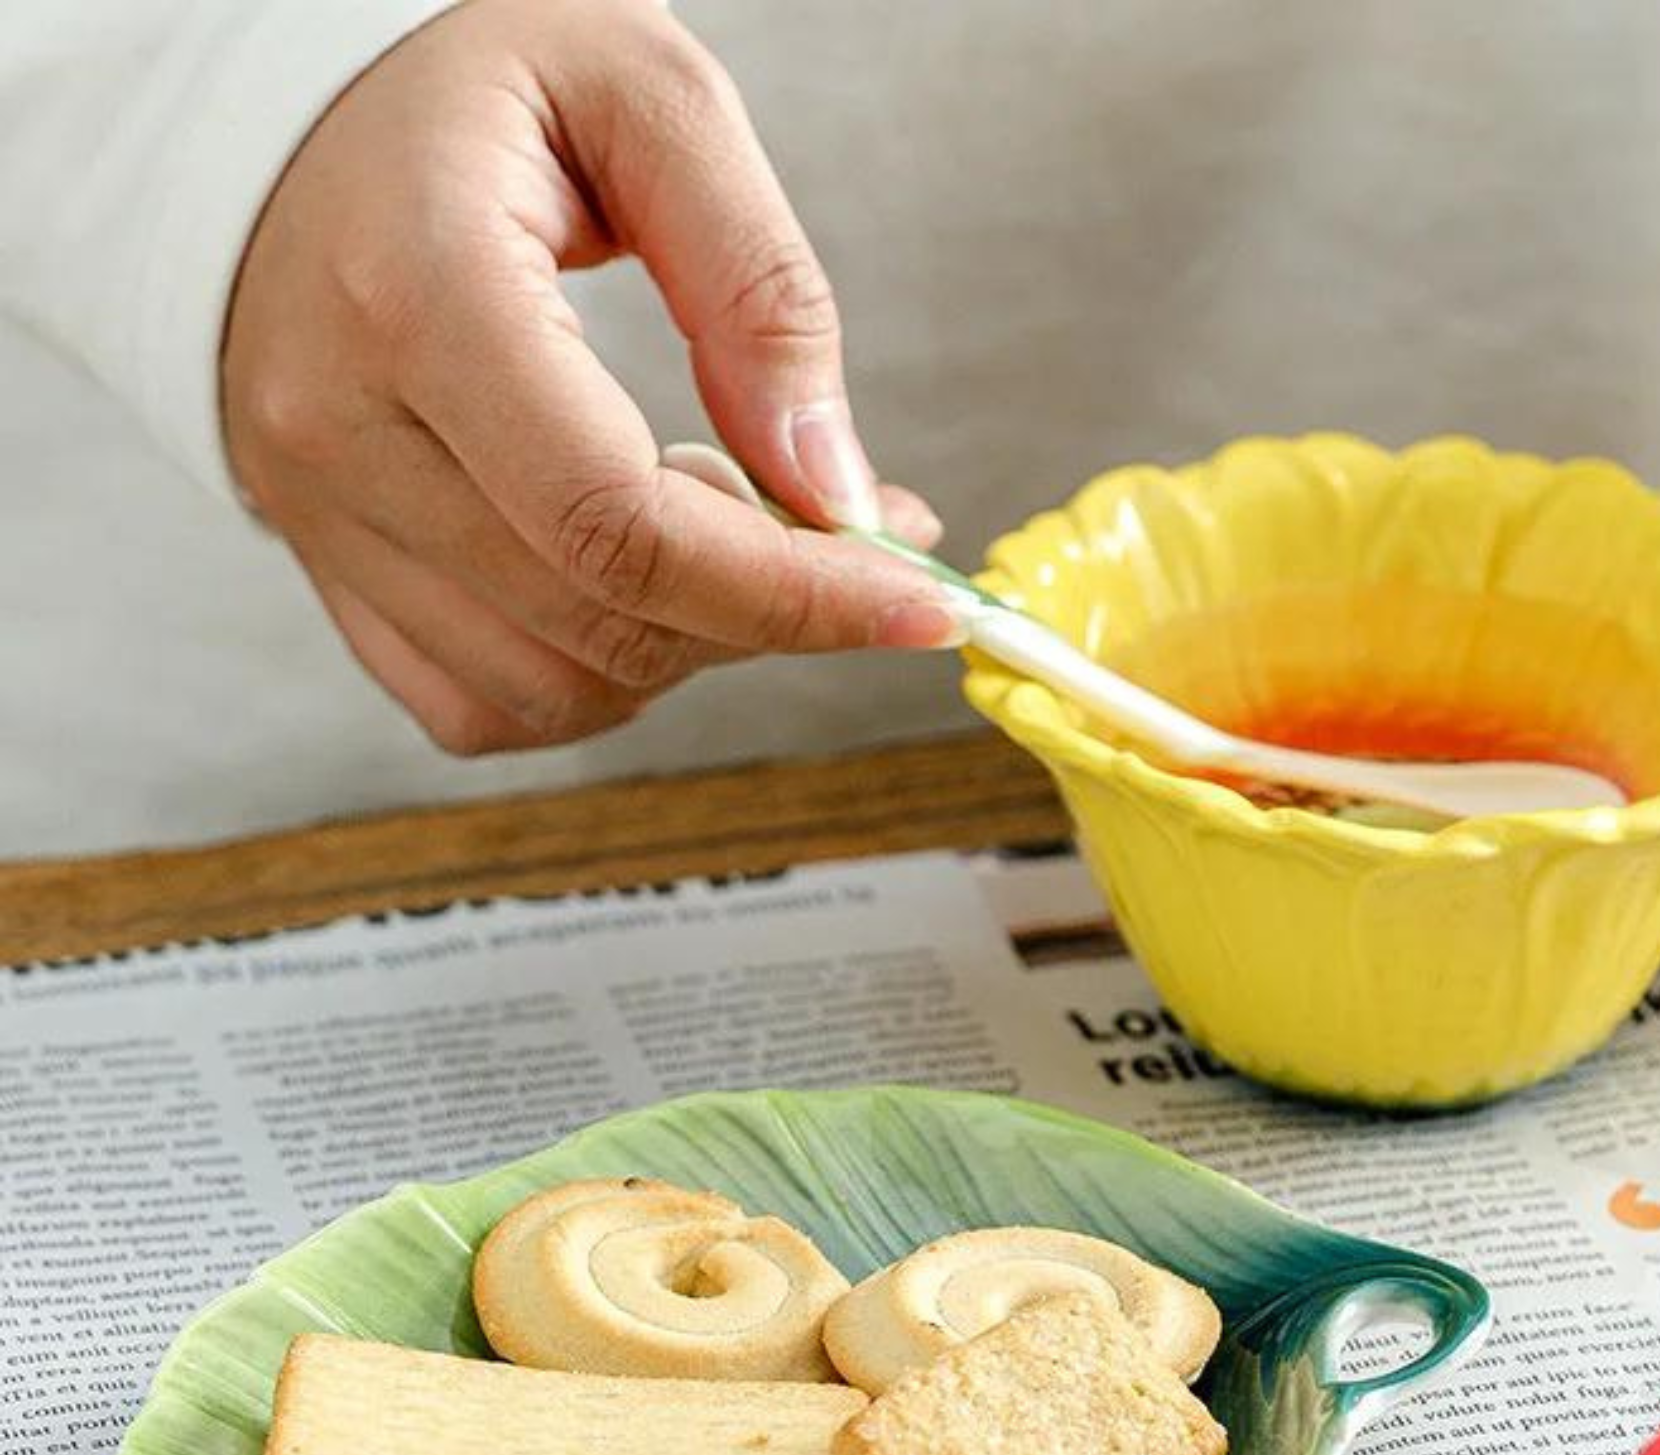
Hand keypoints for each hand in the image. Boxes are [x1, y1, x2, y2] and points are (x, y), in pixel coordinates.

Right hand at [222, 0, 954, 755]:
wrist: (289, 127)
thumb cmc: (473, 93)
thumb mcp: (648, 99)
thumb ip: (761, 291)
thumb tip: (837, 495)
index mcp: (418, 292)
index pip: (626, 523)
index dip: (796, 592)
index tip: (920, 606)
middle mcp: (342, 430)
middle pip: (607, 617)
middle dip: (769, 607)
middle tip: (840, 529)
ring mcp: (320, 516)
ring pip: (557, 687)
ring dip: (689, 642)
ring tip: (721, 517)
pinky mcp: (325, 569)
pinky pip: (486, 705)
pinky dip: (598, 677)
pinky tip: (638, 581)